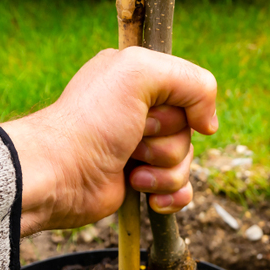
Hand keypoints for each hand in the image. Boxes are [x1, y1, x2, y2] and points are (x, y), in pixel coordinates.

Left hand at [0, 48, 218, 235]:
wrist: (60, 173)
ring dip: (164, 170)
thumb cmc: (92, 120)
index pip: (190, 89)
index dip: (182, 104)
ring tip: (131, 169)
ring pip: (187, 161)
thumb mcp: (140, 73)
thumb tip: (209, 125)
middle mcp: (140, 111)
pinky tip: (149, 196)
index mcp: (138, 79)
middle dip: (167, 140)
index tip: (152, 109)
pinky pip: (181, 190)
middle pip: (189, 129)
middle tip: (132, 138)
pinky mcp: (141, 182)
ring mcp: (140, 149)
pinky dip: (171, 195)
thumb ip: (191, 82)